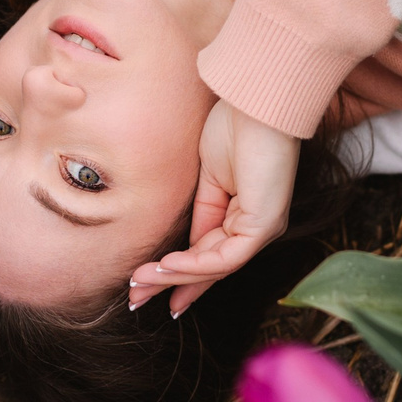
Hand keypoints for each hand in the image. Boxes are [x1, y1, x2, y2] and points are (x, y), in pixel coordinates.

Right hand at [129, 100, 299, 316]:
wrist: (254, 102)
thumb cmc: (235, 128)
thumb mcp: (209, 180)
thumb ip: (202, 214)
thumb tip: (184, 247)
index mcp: (246, 216)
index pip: (211, 255)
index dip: (181, 276)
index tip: (149, 289)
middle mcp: (258, 227)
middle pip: (211, 268)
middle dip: (171, 285)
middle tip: (136, 299)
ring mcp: (264, 228)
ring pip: (215, 267)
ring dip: (174, 276)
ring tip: (141, 281)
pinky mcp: (265, 224)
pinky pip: (226, 256)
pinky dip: (194, 264)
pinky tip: (167, 265)